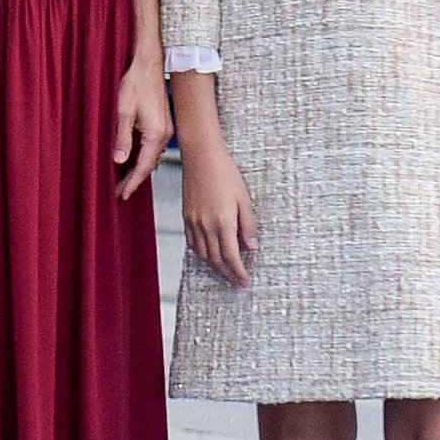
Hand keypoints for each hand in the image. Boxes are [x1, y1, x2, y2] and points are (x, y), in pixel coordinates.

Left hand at [113, 48, 171, 200]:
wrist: (149, 64)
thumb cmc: (135, 84)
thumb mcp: (123, 111)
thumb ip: (122, 137)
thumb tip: (119, 160)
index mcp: (155, 134)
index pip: (144, 166)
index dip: (133, 182)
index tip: (122, 195)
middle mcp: (164, 134)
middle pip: (150, 164)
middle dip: (135, 179)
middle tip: (120, 192)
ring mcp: (166, 129)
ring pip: (152, 156)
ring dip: (139, 168)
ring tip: (124, 179)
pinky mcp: (163, 123)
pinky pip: (153, 147)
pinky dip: (143, 157)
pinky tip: (133, 159)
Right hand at [181, 138, 257, 286]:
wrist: (201, 158)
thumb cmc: (225, 174)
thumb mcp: (244, 198)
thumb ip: (248, 224)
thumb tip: (252, 246)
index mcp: (223, 222)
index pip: (231, 256)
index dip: (238, 271)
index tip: (244, 280)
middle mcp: (206, 225)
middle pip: (216, 259)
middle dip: (227, 273)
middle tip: (236, 282)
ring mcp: (194, 222)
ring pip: (203, 254)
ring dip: (214, 266)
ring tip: (225, 272)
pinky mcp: (187, 217)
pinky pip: (193, 243)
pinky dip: (201, 253)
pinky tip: (208, 255)